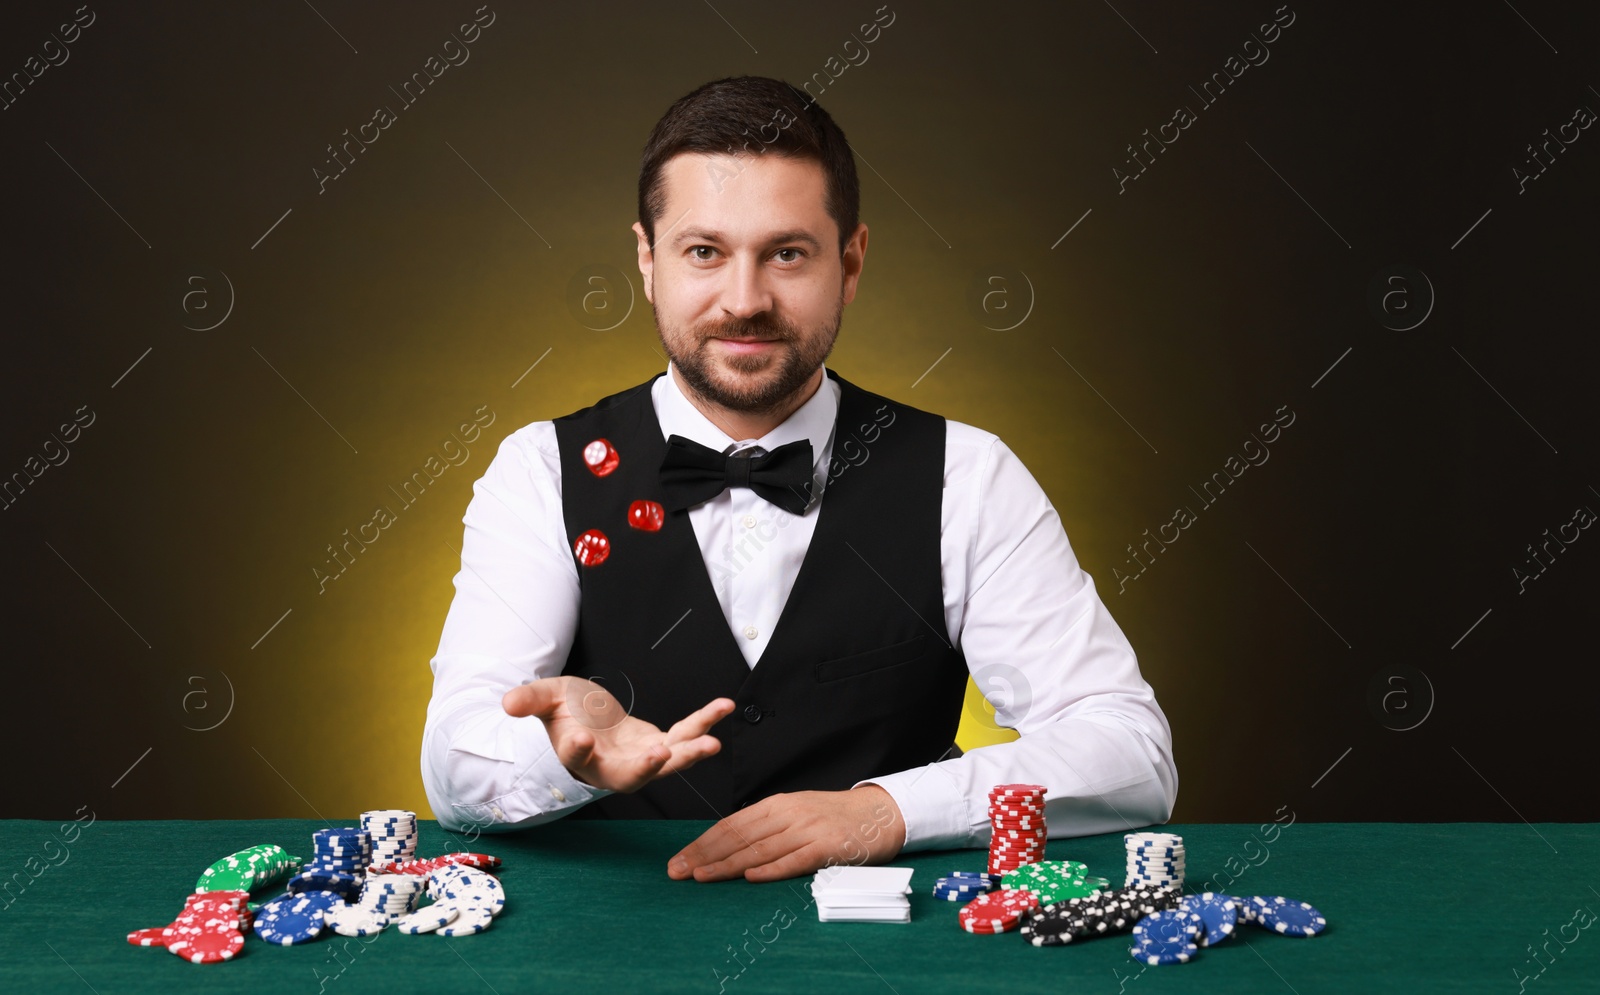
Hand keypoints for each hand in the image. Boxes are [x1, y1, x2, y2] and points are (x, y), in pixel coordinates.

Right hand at [501, 677, 734, 793]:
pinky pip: (686, 735)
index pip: (576, 756)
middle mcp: (610, 766)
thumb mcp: (546, 697)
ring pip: (665, 764)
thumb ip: (530, 699)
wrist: (589, 718)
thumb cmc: (566, 711)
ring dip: (688, 754)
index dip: (577, 749)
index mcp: (578, 755)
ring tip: (711, 743)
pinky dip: (705, 722)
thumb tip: (506, 702)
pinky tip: (724, 705)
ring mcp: (639, 759)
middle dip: (646, 767)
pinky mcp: (662, 745)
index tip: (579, 739)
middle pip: (628, 776)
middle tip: (661, 754)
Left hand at [667, 784, 904, 881]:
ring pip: (760, 848)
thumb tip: (730, 845)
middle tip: (677, 872)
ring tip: (702, 877)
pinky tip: (751, 876)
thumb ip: (767, 826)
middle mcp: (788, 814)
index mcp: (777, 805)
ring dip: (727, 864)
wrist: (880, 814)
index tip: (679, 859)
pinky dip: (772, 869)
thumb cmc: (835, 818)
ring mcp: (807, 829)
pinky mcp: (827, 847)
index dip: (702, 843)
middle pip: (738, 836)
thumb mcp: (796, 813)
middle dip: (704, 855)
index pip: (731, 825)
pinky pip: (795, 859)